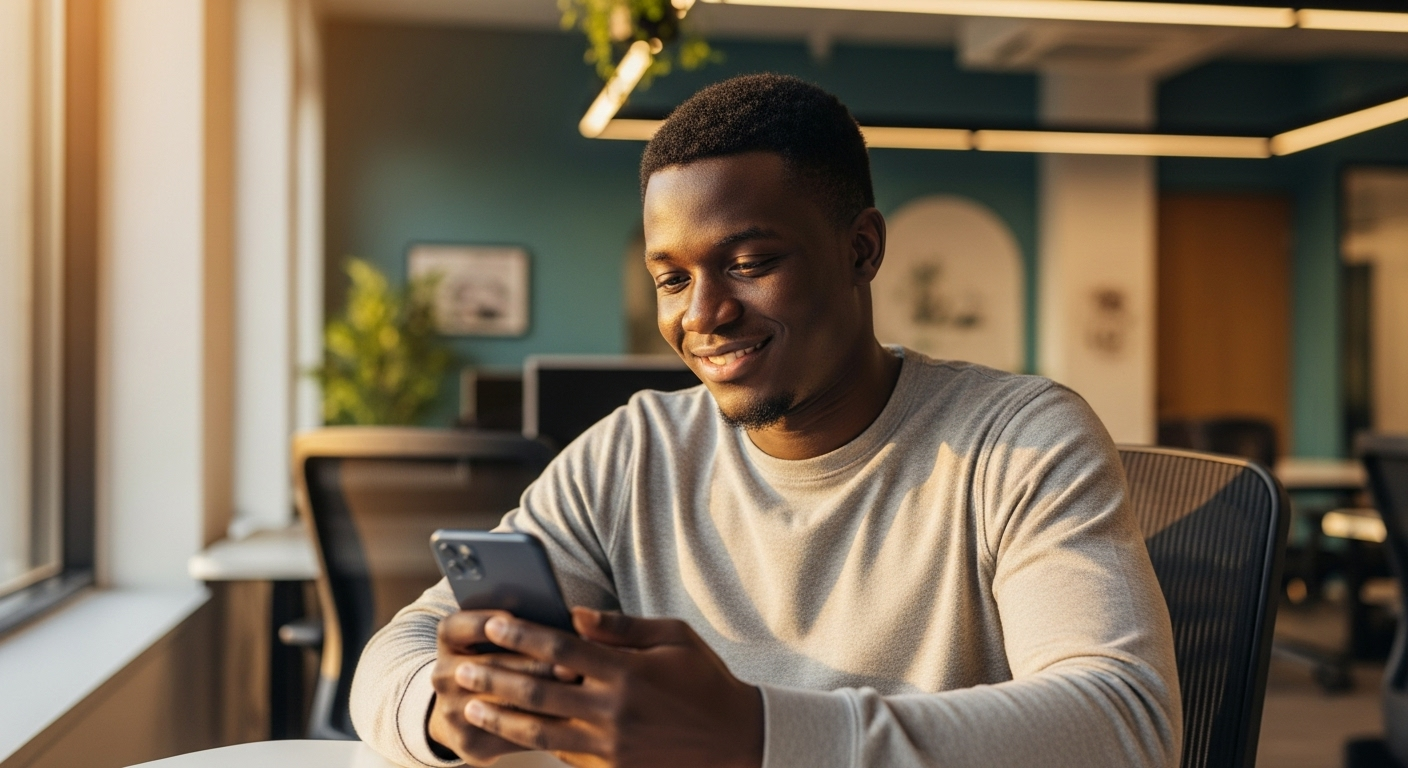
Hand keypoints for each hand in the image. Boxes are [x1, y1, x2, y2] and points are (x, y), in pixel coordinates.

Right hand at [429, 610, 577, 765]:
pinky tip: (568, 718)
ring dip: (542, 698)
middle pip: (490, 667)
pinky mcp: (467, 743)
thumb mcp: (494, 636)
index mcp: (449, 640)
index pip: (459, 626)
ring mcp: (451, 711)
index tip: (513, 616)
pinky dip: (540, 726)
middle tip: (572, 665)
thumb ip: (519, 624)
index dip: (484, 622)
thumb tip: (562, 617)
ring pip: (502, 705)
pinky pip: (508, 736)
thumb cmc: (497, 659)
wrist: (464, 709)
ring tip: (574, 690)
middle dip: (534, 665)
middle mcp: (443, 675)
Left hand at [456, 607, 762, 767]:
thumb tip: (576, 615)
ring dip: (500, 717)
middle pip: (538, 692)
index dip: (522, 635)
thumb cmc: (704, 680)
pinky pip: (561, 752)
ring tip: (471, 703)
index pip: (561, 650)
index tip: (492, 623)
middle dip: (495, 677)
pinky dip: (531, 740)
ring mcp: (609, 745)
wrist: (735, 741)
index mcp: (627, 672)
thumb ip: (621, 627)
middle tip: (462, 667)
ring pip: (540, 731)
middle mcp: (613, 710)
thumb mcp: (674, 637)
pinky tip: (507, 727)